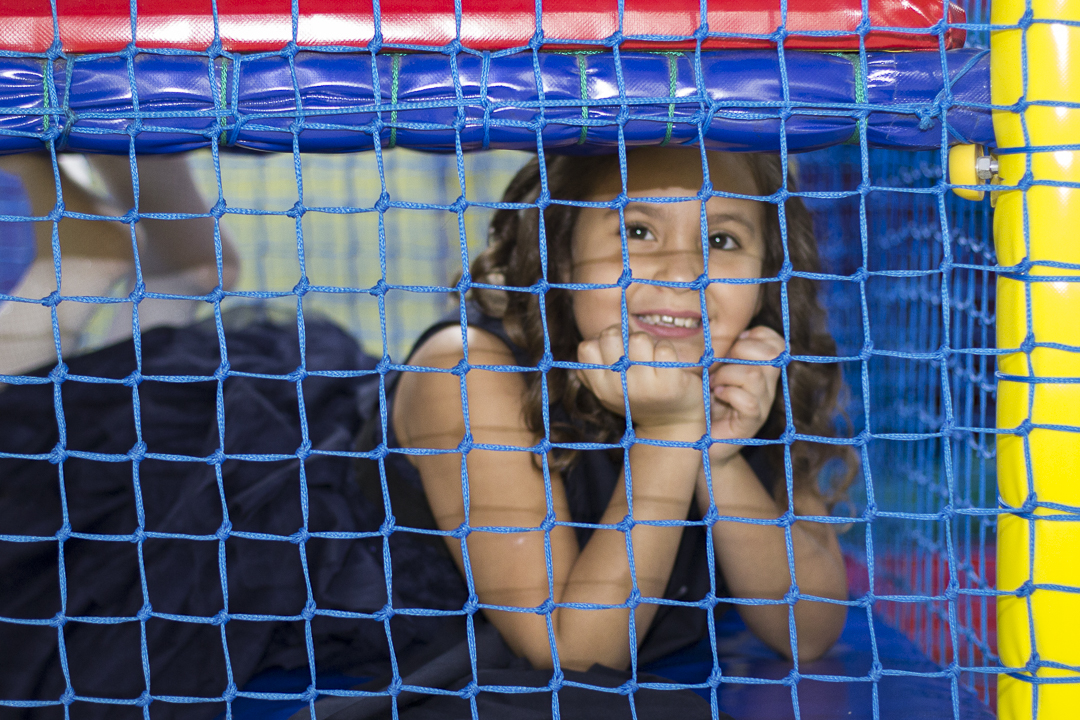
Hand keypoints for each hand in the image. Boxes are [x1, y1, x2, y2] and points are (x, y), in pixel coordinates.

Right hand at [576, 325, 705, 437]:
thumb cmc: (638, 398)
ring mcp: (645, 386)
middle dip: (624, 335)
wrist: (671, 425)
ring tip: (651, 356)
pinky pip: (664, 348)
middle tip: (634, 348)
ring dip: (648, 341)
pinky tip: (667, 362)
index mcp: (601, 388)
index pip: (587, 348)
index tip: (615, 349)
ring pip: (639, 339)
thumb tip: (595, 340)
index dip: (601, 340)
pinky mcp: (670, 383)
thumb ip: (596, 369)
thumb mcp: (610, 391)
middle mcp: (619, 388)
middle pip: (610, 336)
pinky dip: (667, 348)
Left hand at [708, 326, 782, 464]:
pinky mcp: (751, 423)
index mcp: (762, 370)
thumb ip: (723, 351)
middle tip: (719, 365)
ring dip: (728, 375)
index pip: (777, 343)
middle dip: (740, 351)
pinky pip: (749, 401)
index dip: (757, 336)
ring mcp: (762, 405)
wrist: (700, 442)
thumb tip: (722, 331)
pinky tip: (718, 396)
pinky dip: (729, 394)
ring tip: (713, 383)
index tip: (734, 344)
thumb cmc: (704, 402)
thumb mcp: (713, 370)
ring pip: (755, 376)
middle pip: (771, 355)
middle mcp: (767, 386)